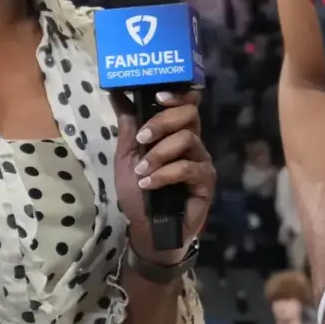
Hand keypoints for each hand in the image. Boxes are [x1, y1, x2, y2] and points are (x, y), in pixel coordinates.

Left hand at [114, 89, 213, 262]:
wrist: (147, 230)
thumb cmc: (138, 194)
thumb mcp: (126, 157)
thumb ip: (128, 127)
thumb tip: (118, 94)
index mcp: (175, 133)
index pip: (185, 105)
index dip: (176, 96)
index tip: (157, 96)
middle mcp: (192, 143)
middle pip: (189, 115)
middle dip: (163, 121)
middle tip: (142, 137)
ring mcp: (201, 161)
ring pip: (187, 139)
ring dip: (159, 153)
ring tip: (141, 171)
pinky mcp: (206, 181)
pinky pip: (188, 168)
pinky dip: (164, 174)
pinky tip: (149, 184)